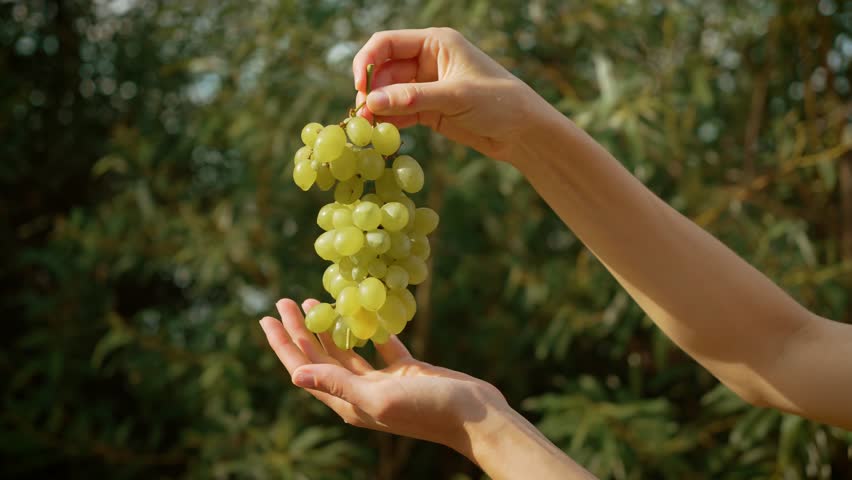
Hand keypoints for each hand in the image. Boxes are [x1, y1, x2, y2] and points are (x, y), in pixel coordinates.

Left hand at [258, 298, 508, 452]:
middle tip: (283, 300)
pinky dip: (369, 327)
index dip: (283, 344)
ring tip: (312, 302)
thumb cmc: (427, 409)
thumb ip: (337, 384)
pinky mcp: (406, 370)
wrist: (476, 417)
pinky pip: (380, 344)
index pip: (304, 369)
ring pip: (346, 350)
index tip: (266, 317)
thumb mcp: (378, 397)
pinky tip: (361, 310)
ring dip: (328, 327)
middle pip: (320, 357)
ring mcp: (383, 381)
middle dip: (300, 329)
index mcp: (348, 402)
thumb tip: (294, 375)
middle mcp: (360, 392)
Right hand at [353, 28, 549, 162]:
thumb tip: (372, 102)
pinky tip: (382, 133)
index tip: (359, 85)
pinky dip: (389, 121)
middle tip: (362, 113)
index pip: (387, 43)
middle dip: (371, 90)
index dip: (368, 62)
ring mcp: (427, 87)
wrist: (523, 131)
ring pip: (390, 94)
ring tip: (367, 127)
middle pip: (384, 70)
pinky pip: (400, 112)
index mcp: (435, 43)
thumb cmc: (498, 102)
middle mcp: (427, 61)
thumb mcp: (455, 97)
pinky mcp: (429, 110)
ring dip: (377, 108)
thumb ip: (413, 98)